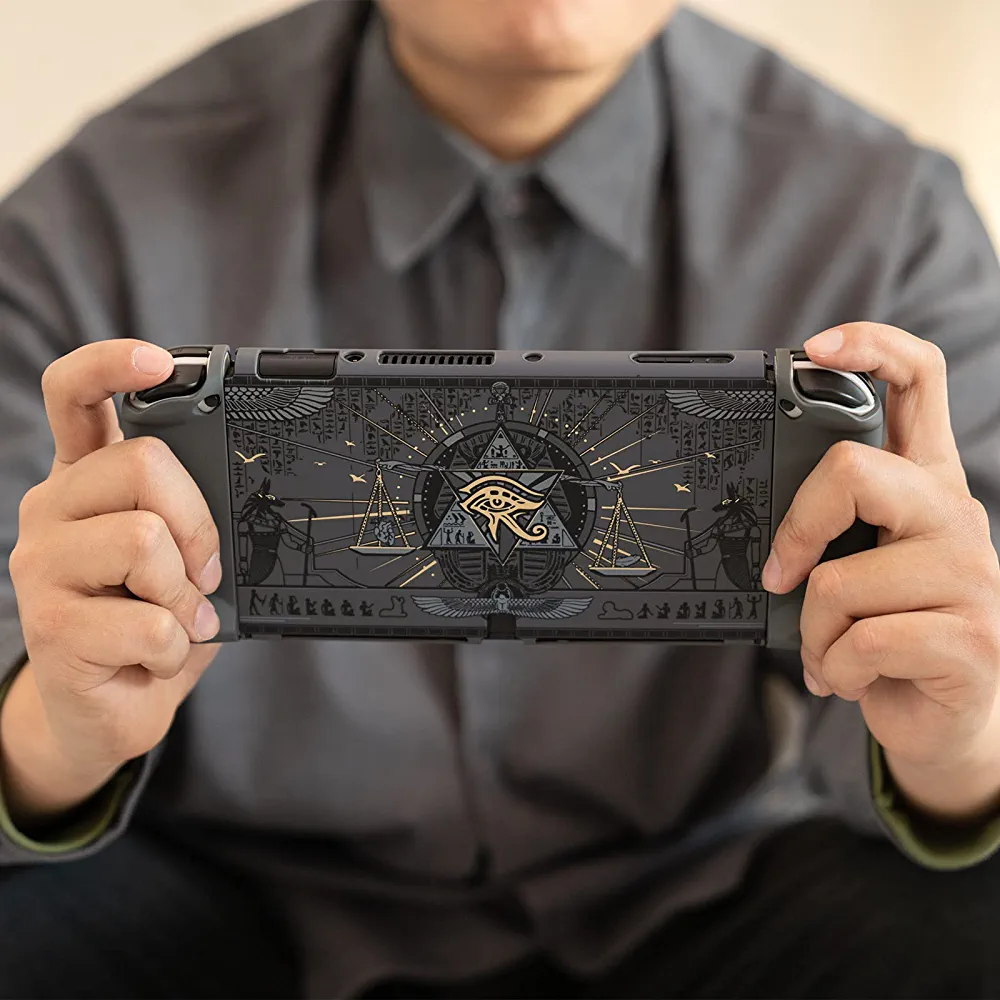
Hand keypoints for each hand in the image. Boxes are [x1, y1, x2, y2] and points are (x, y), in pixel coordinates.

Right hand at [2, 340, 221, 826]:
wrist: (104, 710)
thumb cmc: (150, 623)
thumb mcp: (180, 560)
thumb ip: (193, 519)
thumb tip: (240, 499)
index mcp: (85, 480)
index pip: (75, 395)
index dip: (112, 364)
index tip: (160, 361)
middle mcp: (52, 509)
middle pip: (141, 463)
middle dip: (199, 522)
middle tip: (204, 570)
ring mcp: (41, 566)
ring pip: (144, 539)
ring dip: (186, 593)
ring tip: (178, 618)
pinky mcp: (48, 628)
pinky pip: (151, 623)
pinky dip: (176, 647)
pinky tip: (156, 657)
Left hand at [764, 323, 999, 822]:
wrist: (944, 718)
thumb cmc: (891, 634)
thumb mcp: (864, 567)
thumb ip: (835, 530)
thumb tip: (766, 531)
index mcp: (929, 485)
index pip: (920, 382)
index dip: (870, 347)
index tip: (815, 348)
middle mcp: (956, 517)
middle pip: (855, 472)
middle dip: (797, 531)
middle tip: (781, 575)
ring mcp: (972, 577)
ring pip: (839, 581)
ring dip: (814, 633)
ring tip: (832, 652)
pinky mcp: (971, 639)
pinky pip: (861, 642)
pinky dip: (833, 670)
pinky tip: (850, 678)